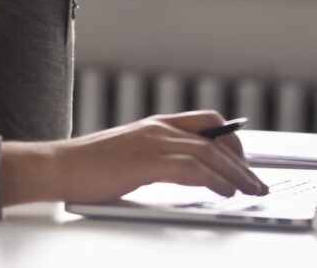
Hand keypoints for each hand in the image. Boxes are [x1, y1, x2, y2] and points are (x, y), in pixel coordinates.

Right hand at [0, 111, 269, 205]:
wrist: (59, 166)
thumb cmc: (88, 166)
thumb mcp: (129, 156)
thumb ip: (156, 159)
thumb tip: (185, 175)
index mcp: (154, 125)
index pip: (206, 124)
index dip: (232, 142)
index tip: (246, 163)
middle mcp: (157, 128)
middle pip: (214, 138)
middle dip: (242, 162)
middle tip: (257, 183)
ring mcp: (151, 142)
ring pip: (208, 153)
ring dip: (235, 174)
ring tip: (250, 191)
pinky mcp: (145, 161)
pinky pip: (191, 168)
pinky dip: (214, 179)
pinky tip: (225, 192)